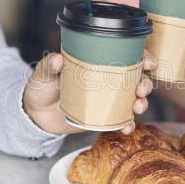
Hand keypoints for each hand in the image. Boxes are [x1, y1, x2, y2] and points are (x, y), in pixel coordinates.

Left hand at [23, 51, 156, 135]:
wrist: (35, 114)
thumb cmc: (41, 87)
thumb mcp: (44, 73)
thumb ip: (49, 66)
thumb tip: (57, 59)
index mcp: (98, 61)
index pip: (126, 55)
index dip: (143, 56)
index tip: (148, 61)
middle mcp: (107, 79)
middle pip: (136, 78)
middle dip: (146, 83)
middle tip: (141, 89)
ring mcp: (107, 99)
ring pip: (134, 99)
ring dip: (142, 102)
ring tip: (137, 107)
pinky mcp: (103, 117)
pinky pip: (121, 121)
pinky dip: (127, 125)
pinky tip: (127, 128)